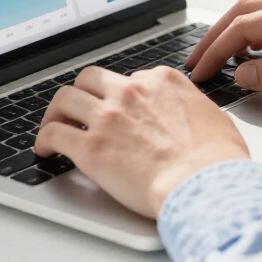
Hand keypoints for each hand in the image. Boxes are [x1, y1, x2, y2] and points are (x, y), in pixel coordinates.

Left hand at [35, 65, 249, 217]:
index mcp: (161, 80)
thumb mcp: (213, 116)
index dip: (121, 95)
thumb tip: (190, 115)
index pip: (130, 77)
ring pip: (65, 98)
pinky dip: (44, 140)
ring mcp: (108, 116)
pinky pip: (54, 133)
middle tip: (79, 109)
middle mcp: (131, 91)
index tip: (118, 109)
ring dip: (56, 112)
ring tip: (53, 125)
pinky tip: (45, 150)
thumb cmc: (216, 159)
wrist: (204, 183)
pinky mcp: (90, 147)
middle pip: (91, 78)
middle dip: (83, 92)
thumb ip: (192, 107)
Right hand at [185, 0, 261, 100]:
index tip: (201, 71)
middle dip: (216, 35)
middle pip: (246, 9)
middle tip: (199, 61)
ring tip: (222, 57)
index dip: (216, 50)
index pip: (244, 27)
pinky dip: (260, 27)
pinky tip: (259, 47)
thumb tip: (244, 74)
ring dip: (237, 29)